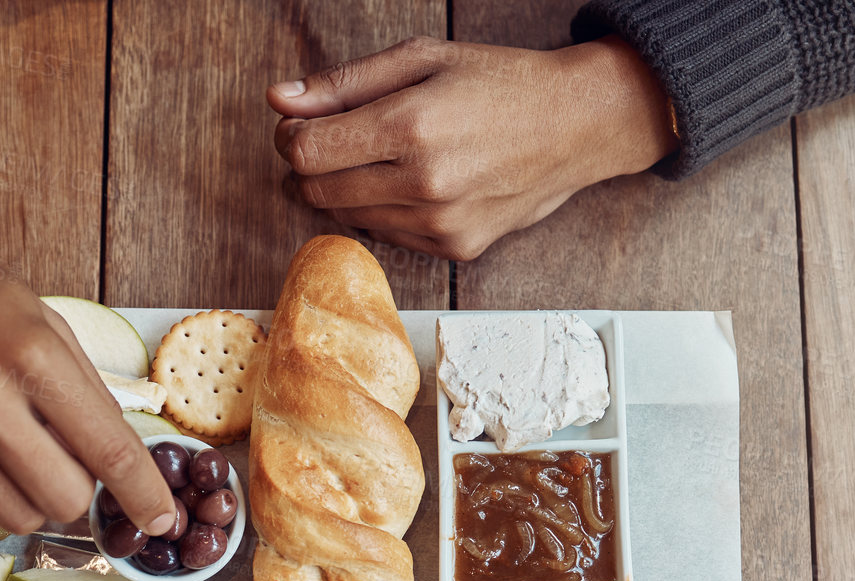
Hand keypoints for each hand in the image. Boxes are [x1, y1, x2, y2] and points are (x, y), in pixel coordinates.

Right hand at [0, 141, 174, 536]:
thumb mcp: (41, 319)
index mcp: (29, 354)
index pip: (107, 450)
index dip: (143, 495)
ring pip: (14, 518)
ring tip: (13, 450)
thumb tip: (122, 462)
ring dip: (30, 497)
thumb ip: (85, 392)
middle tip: (68, 465)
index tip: (161, 519)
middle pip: (63, 500)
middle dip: (80, 493)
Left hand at [267, 36, 675, 260]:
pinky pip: (387, 235)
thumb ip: (344, 83)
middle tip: (328, 139)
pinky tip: (408, 182)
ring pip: (348, 217)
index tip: (297, 124)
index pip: (307, 151)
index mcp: (410, 126)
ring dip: (343, 188)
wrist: (576, 126)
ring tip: (375, 156)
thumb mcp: (422, 59)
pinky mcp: (455, 248)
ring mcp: (440, 223)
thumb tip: (278, 99)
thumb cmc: (499, 83)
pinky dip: (381, 209)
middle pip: (318, 190)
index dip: (289, 136)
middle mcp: (423, 183)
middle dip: (307, 165)